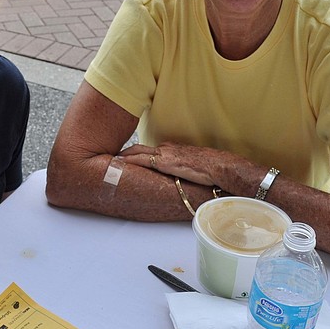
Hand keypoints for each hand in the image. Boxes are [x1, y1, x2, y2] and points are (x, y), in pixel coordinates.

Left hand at [118, 142, 249, 187]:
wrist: (219, 166)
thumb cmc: (211, 168)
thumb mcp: (193, 167)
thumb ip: (183, 171)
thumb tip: (179, 180)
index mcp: (172, 150)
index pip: (149, 150)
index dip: (135, 153)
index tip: (124, 156)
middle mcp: (166, 149)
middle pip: (138, 148)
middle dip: (124, 152)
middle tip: (111, 157)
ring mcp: (164, 154)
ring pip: (136, 151)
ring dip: (123, 156)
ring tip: (109, 160)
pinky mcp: (164, 162)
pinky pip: (141, 160)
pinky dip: (128, 161)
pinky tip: (118, 163)